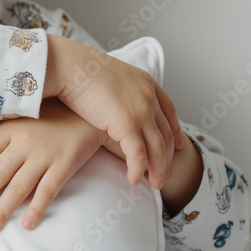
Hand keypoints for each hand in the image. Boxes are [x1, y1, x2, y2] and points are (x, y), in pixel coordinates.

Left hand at [0, 98, 105, 234]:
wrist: (88, 113)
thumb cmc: (49, 118)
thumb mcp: (22, 119)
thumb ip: (3, 138)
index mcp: (10, 129)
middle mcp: (25, 142)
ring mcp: (45, 155)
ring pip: (19, 187)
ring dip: (2, 209)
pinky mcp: (65, 165)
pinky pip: (48, 190)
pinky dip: (37, 208)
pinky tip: (26, 224)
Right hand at [48, 35, 183, 189]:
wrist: (71, 66)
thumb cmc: (81, 71)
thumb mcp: (111, 77)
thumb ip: (121, 92)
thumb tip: (115, 104)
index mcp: (147, 83)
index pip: (170, 112)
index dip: (175, 132)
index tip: (179, 146)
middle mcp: (149, 97)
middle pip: (166, 134)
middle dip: (168, 158)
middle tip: (165, 175)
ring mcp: (141, 111)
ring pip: (158, 148)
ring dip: (158, 169)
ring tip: (155, 184)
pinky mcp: (127, 124)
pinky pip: (138, 155)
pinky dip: (138, 170)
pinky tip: (134, 179)